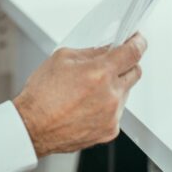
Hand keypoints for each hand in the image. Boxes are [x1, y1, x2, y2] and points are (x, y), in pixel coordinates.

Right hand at [13, 34, 146, 157]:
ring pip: (124, 93)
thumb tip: (107, 50)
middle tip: (109, 65)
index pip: (133, 53)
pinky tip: (86, 106)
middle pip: (134, 72)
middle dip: (125, 65)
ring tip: (87, 92)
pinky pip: (116, 112)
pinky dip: (106, 107)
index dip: (138, 43)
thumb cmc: (42, 96)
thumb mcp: (62, 58)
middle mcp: (110, 95)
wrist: (32, 127)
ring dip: (112, 87)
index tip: (138, 40)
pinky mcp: (109, 130)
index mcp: (100, 73)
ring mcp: (112, 115)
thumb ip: (90, 53)